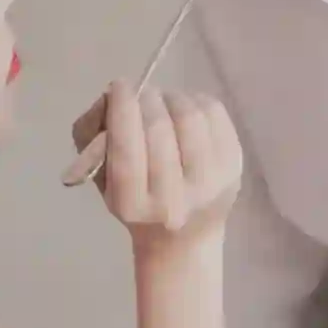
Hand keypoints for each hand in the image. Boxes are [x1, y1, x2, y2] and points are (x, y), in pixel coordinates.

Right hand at [92, 80, 241, 247]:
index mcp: (133, 205)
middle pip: (158, 129)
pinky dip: (197, 101)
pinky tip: (187, 110)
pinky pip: (215, 114)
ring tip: (163, 101)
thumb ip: (93, 137)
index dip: (122, 109)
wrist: (185, 240)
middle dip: (146, 99)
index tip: (119, 87)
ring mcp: (210, 184)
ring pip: (189, 116)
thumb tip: (112, 97)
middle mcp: (173, 199)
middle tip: (141, 94)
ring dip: (172, 97)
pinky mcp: (234, 167)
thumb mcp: (102, 179)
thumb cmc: (136, 204)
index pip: (126, 148)